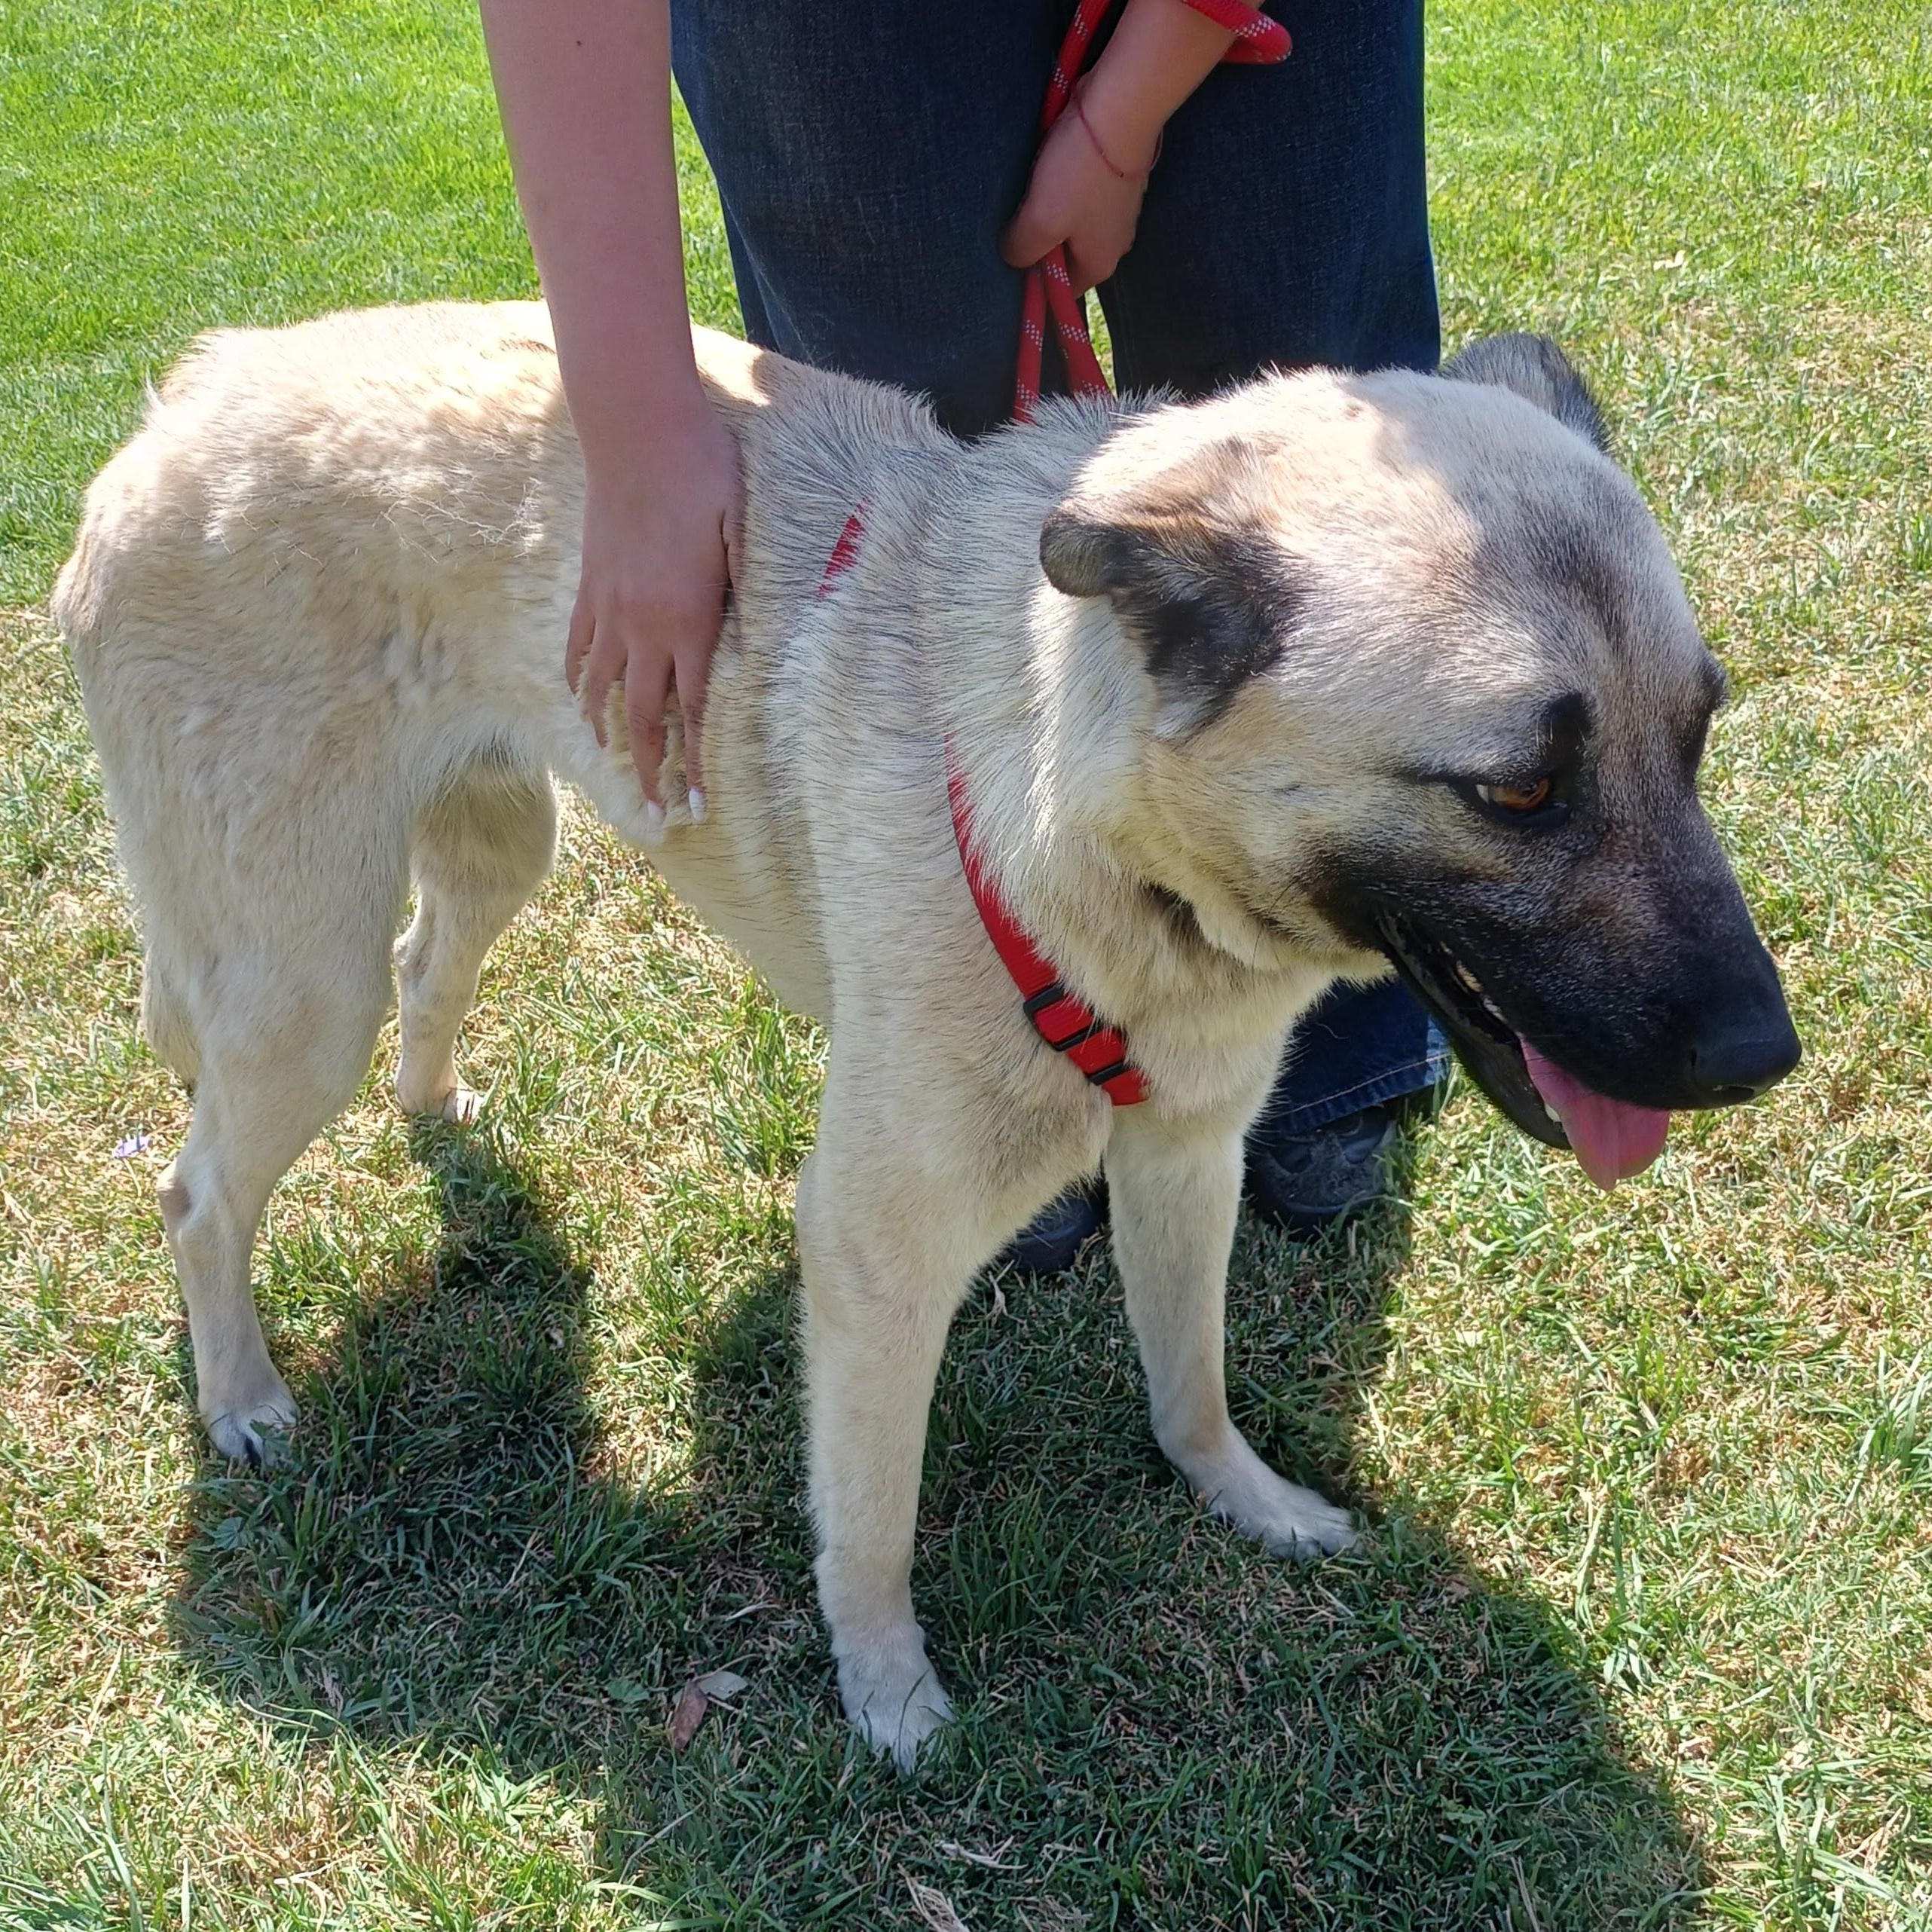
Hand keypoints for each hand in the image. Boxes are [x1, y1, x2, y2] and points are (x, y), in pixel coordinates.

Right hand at [566, 403, 741, 822]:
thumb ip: (746, 592)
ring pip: (602, 690)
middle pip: (643, 719)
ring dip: (610, 735)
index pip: (692, 712)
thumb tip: (754, 647)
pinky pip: (577, 649)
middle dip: (651, 772)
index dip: (693, 763)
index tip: (696, 803)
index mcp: (688, 621)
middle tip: (657, 813)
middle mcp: (643, 627)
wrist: (638, 431)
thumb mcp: (743, 532)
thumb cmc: (704, 475)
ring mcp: (609, 609)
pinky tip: (583, 703)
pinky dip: (578, 682)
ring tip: (618, 767)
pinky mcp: (589, 587)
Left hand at [999, 78, 1159, 291]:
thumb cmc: (1079, 173)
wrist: (1120, 109)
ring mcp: (1120, 212)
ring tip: (1033, 190)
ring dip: (1051, 212)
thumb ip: (1020, 250)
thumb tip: (1012, 256)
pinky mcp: (1117, 180)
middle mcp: (1115, 244)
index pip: (1061, 290)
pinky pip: (1083, 197)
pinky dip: (1066, 189)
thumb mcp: (1039, 221)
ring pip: (1073, 225)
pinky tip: (1052, 169)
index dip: (1034, 280)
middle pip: (1067, 257)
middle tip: (1018, 219)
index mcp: (1099, 265)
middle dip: (1041, 243)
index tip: (1012, 255)